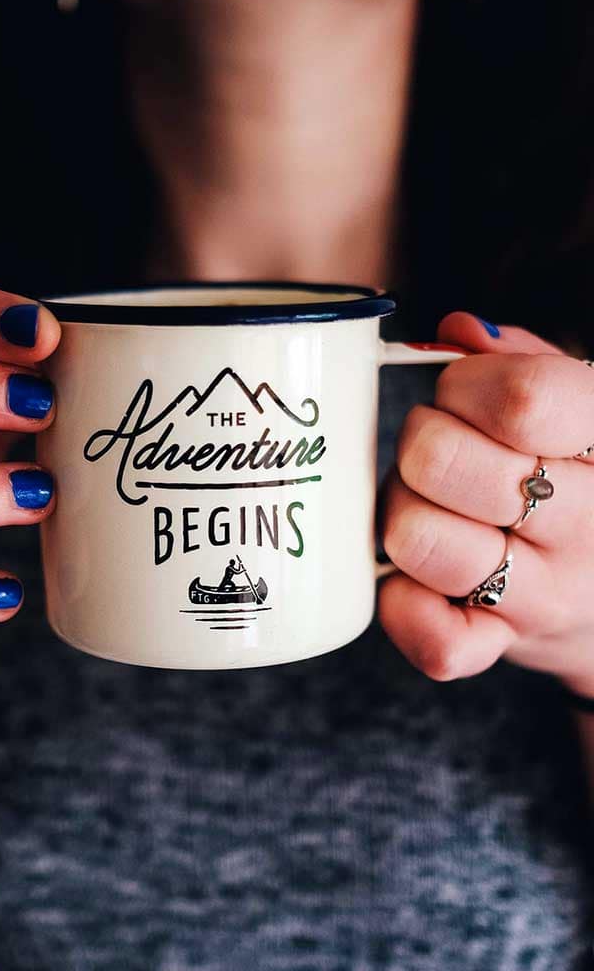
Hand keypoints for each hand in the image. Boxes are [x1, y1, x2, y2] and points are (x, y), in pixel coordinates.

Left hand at [379, 312, 593, 695]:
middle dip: (419, 443)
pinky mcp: (500, 644)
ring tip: (429, 507)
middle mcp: (585, 523)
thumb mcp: (575, 407)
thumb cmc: (575, 478)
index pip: (522, 399)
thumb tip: (455, 331)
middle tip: (437, 451)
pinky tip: (416, 578)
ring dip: (401, 512)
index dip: (464, 386)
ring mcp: (545, 594)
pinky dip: (402, 604)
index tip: (461, 394)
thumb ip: (519, 358)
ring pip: (419, 539)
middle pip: (444, 462)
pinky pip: (431, 637)